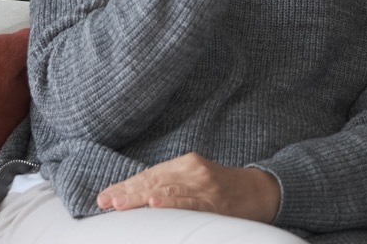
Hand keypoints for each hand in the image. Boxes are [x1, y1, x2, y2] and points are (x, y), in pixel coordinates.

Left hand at [96, 152, 280, 220]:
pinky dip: (172, 203)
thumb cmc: (224, 187)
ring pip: (167, 191)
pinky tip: (155, 204)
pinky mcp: (215, 201)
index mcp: (187, 163)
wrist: (261, 191)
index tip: (105, 197)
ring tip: (120, 204)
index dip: (127, 186)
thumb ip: (172, 183)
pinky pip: (190, 204)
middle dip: (127, 193)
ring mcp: (205, 186)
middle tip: (105, 202)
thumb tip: (137, 196)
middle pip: (154, 181)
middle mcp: (194, 170)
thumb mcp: (198, 178)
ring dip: (141, 198)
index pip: (150, 174)